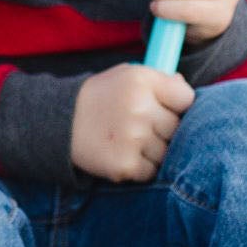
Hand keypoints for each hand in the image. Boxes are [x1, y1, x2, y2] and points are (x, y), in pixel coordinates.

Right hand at [70, 64, 193, 182]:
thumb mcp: (127, 75)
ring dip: (153, 150)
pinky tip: (123, 154)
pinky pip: (151, 171)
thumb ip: (160, 80)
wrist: (60, 122)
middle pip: (178, 128)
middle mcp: (139, 108)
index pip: (186, 98)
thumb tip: (186, 92)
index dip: (177, 105)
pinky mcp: (125, 165)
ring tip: (129, 140)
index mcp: (142, 81)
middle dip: (164, 129)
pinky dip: (140, 167)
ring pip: (166, 152)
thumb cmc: (101, 97)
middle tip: (140, 126)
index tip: (163, 108)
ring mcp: (133, 138)